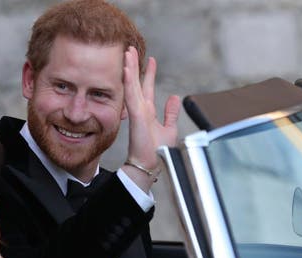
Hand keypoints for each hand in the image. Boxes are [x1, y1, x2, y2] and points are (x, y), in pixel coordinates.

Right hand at [122, 46, 180, 188]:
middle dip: (134, 65)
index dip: (148, 73)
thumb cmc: (157, 152)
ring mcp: (137, 112)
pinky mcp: (136, 116)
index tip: (150, 59)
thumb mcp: (169, 128)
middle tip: (131, 49)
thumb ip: (171, 113)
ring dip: (129, 68)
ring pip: (132, 85)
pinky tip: (127, 69)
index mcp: (147, 112)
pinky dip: (129, 82)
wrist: (149, 165)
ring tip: (127, 52)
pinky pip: (131, 95)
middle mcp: (141, 109)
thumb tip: (174, 98)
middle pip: (136, 82)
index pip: (146, 88)